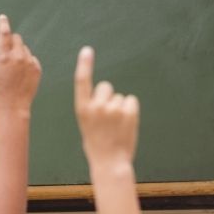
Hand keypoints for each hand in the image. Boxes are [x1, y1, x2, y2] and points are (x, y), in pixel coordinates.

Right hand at [0, 14, 41, 112]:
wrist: (13, 105)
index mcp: (3, 56)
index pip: (4, 33)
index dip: (3, 24)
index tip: (3, 18)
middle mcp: (17, 56)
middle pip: (17, 38)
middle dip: (12, 42)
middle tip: (8, 52)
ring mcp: (29, 62)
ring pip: (25, 49)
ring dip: (20, 53)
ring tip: (15, 69)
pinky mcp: (37, 67)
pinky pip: (31, 58)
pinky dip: (27, 62)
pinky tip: (22, 74)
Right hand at [74, 47, 139, 167]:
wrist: (109, 162)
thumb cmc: (97, 144)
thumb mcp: (87, 124)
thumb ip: (93, 107)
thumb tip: (106, 94)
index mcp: (82, 109)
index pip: (82, 82)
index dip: (84, 65)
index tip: (87, 50)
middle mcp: (96, 106)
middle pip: (106, 86)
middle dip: (108, 96)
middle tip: (107, 117)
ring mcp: (113, 108)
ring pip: (120, 97)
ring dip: (120, 107)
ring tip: (116, 126)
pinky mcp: (129, 111)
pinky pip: (131, 101)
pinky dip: (130, 110)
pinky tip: (126, 124)